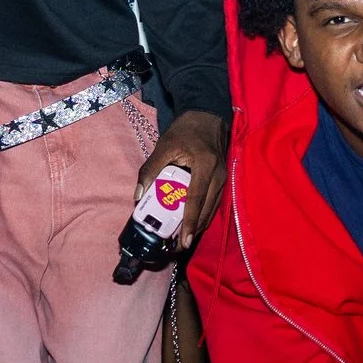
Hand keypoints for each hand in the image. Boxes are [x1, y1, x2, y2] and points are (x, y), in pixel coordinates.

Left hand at [140, 109, 228, 252]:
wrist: (207, 116)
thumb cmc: (185, 130)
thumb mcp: (164, 146)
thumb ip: (150, 169)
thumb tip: (139, 196)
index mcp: (204, 165)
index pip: (196, 199)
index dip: (188, 222)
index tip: (182, 241)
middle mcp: (218, 175)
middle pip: (206, 210)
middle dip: (192, 231)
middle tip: (178, 247)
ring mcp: (223, 178)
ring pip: (212, 210)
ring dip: (198, 226)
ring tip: (182, 241)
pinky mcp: (222, 180)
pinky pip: (213, 203)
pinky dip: (203, 216)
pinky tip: (192, 225)